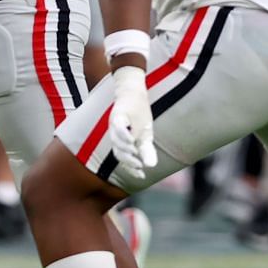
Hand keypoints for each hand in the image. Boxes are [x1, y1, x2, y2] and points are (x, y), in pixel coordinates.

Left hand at [104, 64, 156, 185]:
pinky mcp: (118, 114)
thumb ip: (146, 150)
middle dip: (128, 161)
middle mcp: (116, 135)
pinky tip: (131, 140)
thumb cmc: (138, 113)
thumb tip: (151, 166)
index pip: (123, 158)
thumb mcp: (145, 134)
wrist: (132, 91)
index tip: (141, 176)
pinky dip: (124, 135)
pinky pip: (119, 127)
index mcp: (122, 141)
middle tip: (138, 165)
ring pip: (117, 141)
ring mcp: (116, 125)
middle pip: (118, 152)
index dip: (130, 168)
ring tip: (134, 152)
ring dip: (125, 149)